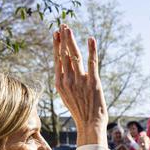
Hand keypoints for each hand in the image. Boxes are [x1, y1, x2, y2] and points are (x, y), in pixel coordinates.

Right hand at [53, 25, 105, 145]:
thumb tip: (65, 68)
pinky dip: (92, 50)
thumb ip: (65, 82)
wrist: (89, 124)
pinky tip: (91, 39)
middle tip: (63, 25)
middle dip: (63, 38)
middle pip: (65, 55)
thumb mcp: (67, 96)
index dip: (57, 45)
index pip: (58, 60)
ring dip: (72, 40)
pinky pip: (92, 62)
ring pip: (75, 56)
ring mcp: (80, 81)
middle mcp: (68, 80)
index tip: (56, 34)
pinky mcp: (93, 82)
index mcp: (60, 83)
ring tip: (69, 28)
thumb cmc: (80, 112)